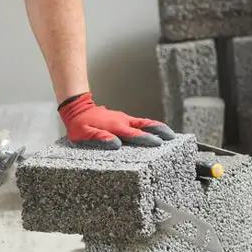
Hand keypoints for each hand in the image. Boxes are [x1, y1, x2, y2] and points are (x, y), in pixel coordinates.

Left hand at [58, 92, 174, 148]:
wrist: (77, 108)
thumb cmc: (79, 124)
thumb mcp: (85, 133)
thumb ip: (100, 138)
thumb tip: (116, 144)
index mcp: (115, 126)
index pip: (135, 134)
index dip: (147, 139)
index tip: (160, 143)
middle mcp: (122, 121)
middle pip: (145, 125)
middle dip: (160, 131)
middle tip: (173, 138)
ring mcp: (123, 119)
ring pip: (143, 123)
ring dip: (157, 128)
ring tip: (169, 136)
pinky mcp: (122, 119)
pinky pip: (137, 123)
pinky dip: (147, 127)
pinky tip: (152, 133)